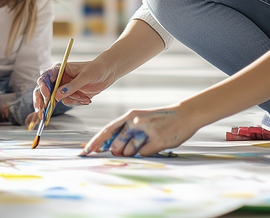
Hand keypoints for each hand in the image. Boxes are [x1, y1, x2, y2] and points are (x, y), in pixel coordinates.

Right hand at [33, 59, 114, 113]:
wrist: (107, 73)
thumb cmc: (96, 69)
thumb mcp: (85, 76)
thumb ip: (72, 86)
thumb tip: (57, 96)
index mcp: (59, 69)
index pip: (45, 78)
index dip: (43, 88)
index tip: (48, 97)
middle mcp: (59, 78)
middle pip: (43, 91)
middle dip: (43, 101)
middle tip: (42, 113)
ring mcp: (63, 87)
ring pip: (58, 99)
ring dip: (72, 100)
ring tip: (84, 97)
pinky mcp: (70, 94)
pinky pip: (68, 102)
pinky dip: (77, 102)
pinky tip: (86, 99)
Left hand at [80, 106, 198, 157]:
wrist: (184, 115)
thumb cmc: (159, 120)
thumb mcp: (139, 120)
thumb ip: (125, 131)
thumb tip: (110, 149)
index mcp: (129, 115)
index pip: (107, 130)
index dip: (95, 142)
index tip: (85, 152)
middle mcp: (135, 122)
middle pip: (117, 146)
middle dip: (120, 152)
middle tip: (130, 147)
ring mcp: (146, 131)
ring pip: (130, 152)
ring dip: (135, 152)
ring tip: (148, 140)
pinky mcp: (157, 140)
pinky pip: (144, 155)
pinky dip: (148, 152)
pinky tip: (156, 143)